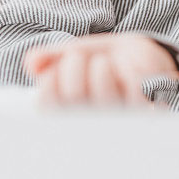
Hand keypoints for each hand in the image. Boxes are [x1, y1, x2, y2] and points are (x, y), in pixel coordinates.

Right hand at [23, 32, 178, 106]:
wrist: (147, 62)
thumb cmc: (107, 62)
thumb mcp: (77, 55)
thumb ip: (52, 58)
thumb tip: (31, 63)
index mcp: (67, 113)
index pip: (46, 108)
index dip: (49, 84)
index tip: (57, 67)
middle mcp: (91, 123)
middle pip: (73, 96)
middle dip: (74, 66)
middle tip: (80, 57)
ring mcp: (119, 121)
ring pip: (104, 95)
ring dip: (101, 67)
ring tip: (104, 63)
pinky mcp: (147, 113)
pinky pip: (135, 87)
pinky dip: (129, 69)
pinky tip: (128, 69)